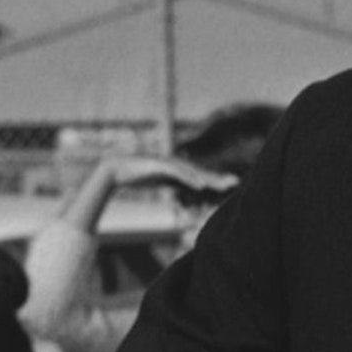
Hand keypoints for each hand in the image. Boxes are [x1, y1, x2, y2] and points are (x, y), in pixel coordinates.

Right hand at [104, 155, 238, 194]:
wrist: (115, 169)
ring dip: (207, 178)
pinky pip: (177, 173)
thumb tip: (180, 189)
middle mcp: (175, 164)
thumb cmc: (137, 175)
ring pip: (191, 172)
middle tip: (236, 182)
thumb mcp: (159, 181)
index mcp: (177, 168)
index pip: (199, 175)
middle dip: (218, 177)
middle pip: (200, 172)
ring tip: (222, 185)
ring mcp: (167, 163)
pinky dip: (189, 178)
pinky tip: (200, 184)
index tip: (230, 184)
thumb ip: (171, 182)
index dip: (215, 179)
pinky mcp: (159, 164)